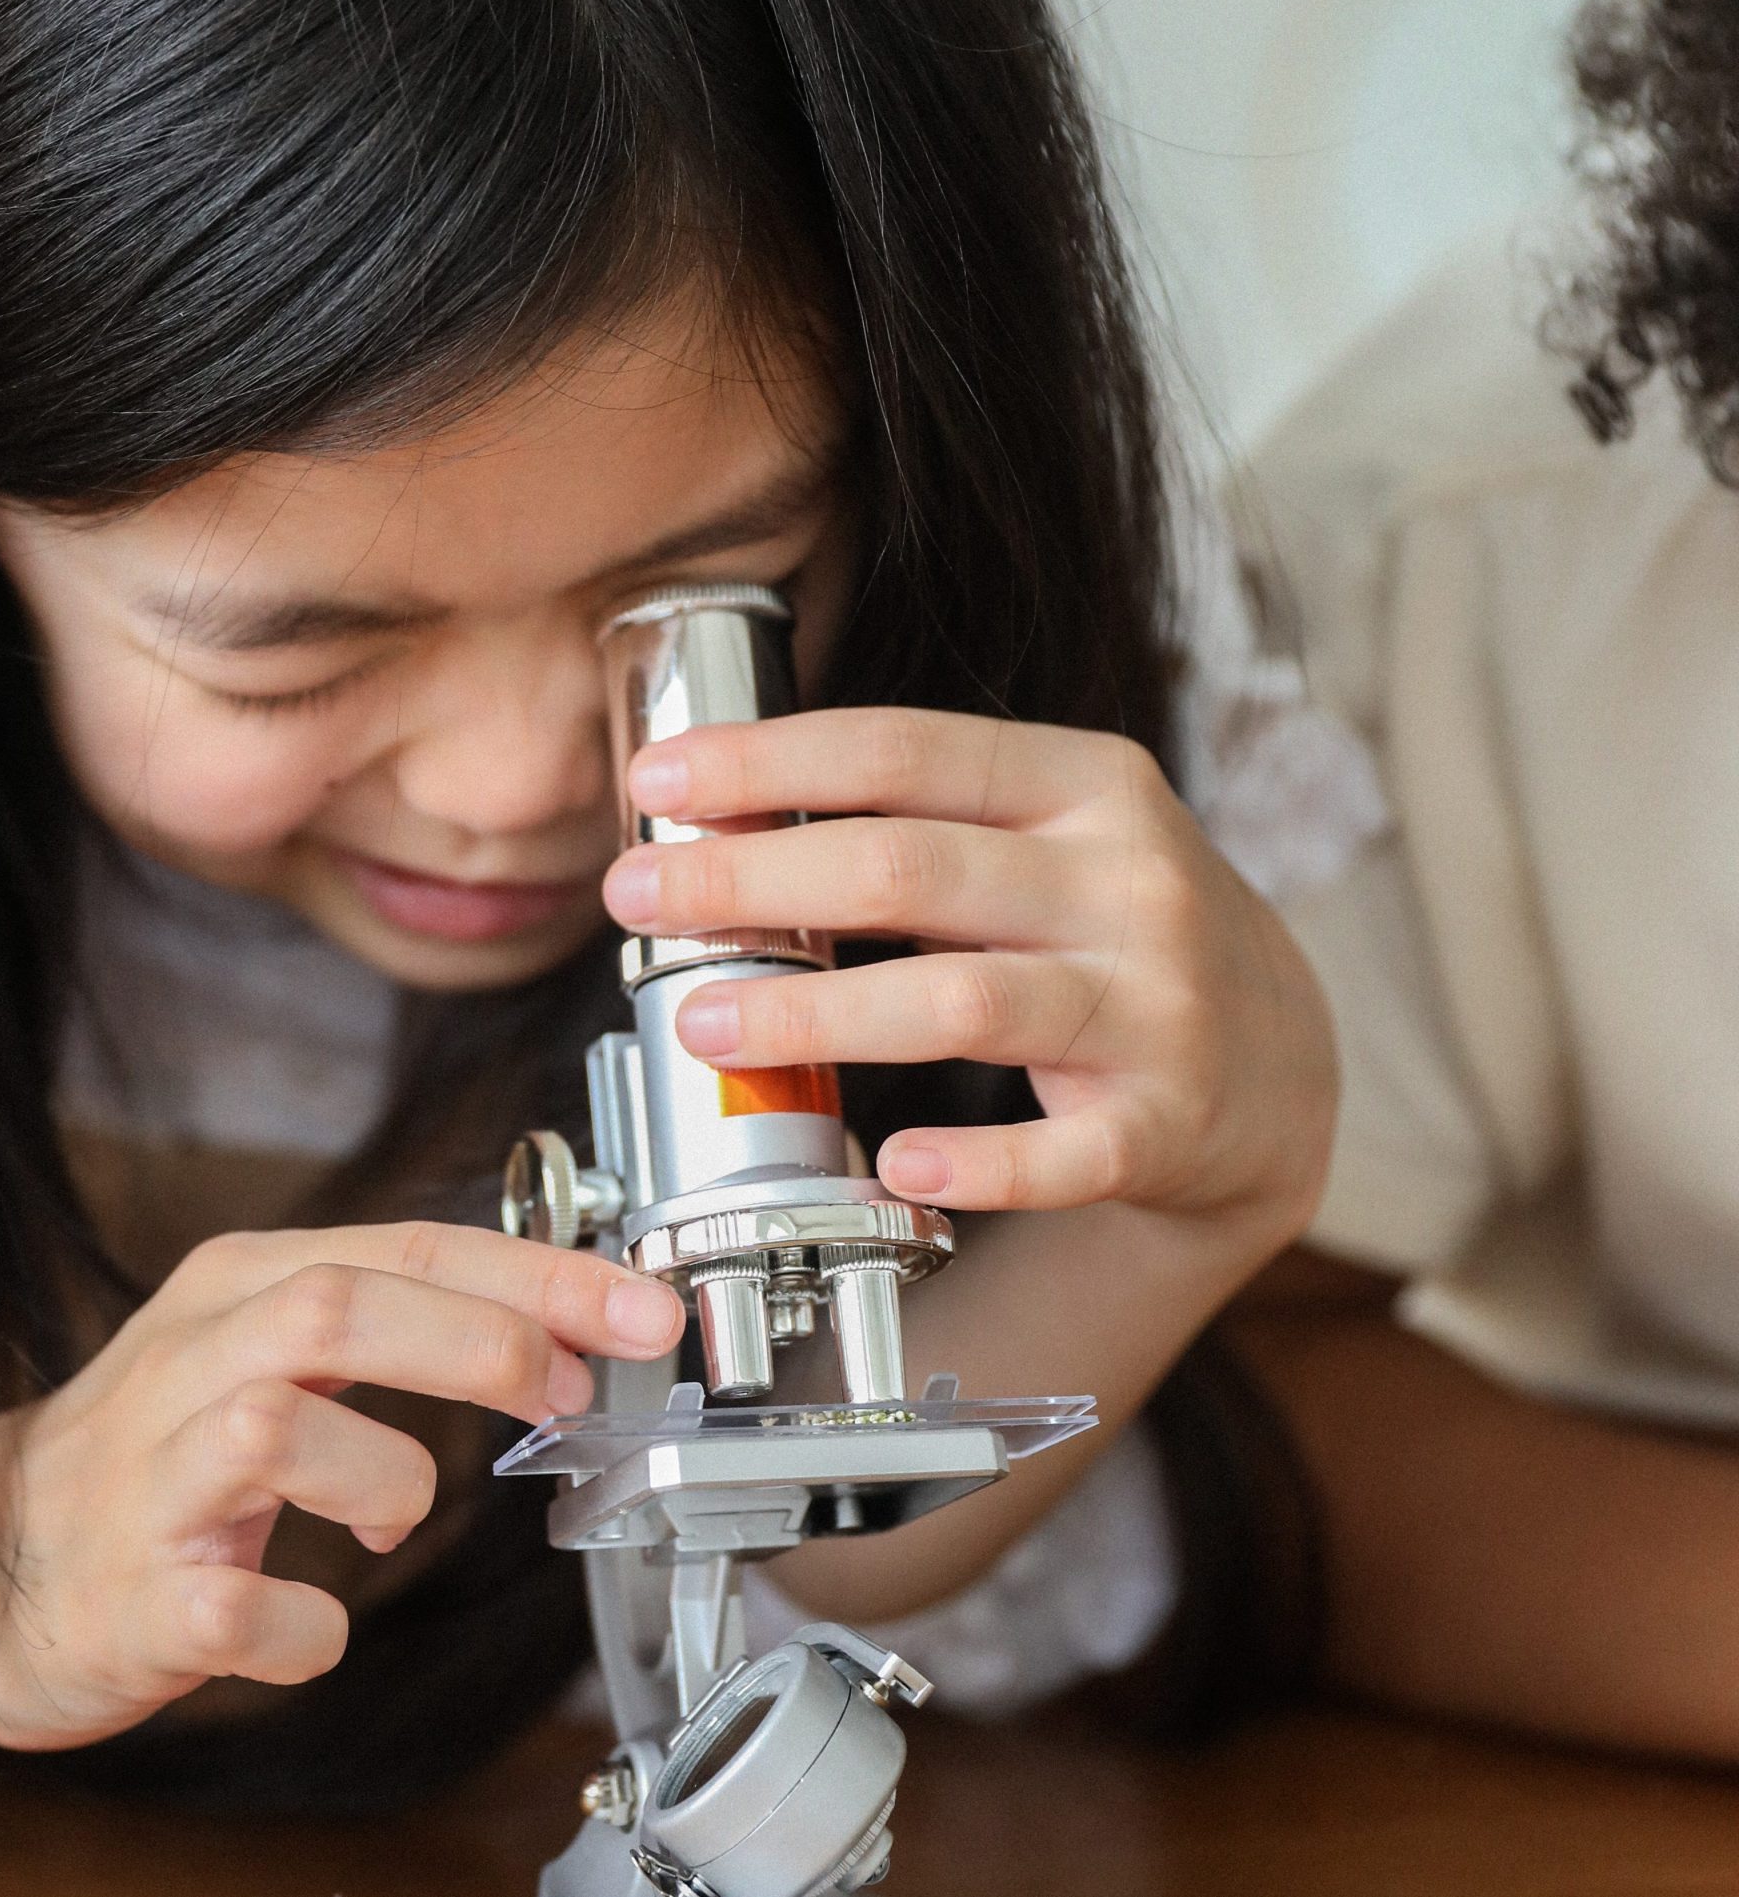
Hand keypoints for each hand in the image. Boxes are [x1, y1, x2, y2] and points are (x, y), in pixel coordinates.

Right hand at [0, 1222, 683, 1748]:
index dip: (539, 1274)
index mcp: (235, 1289)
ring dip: (384, 1477)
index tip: (640, 1309)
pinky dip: (309, 1625)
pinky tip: (311, 1619)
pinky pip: (245, 1608)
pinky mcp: (135, 1595)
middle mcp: (189, 1363)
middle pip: (338, 1305)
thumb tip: (557, 1331)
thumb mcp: (259, 1349)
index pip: (406, 1246)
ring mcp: (152, 1478)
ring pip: (280, 1427)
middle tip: (565, 1389)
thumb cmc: (150, 1460)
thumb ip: (393, 1325)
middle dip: (477, 1338)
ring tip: (387, 1517)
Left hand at [601, 708, 1334, 1241]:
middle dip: (750, 881)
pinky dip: (978, 1166)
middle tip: (635, 902)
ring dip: (813, 1012)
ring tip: (703, 1023)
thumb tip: (715, 820)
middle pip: (907, 868)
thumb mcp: (1041, 839)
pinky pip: (1064, 1153)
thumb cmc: (1109, 932)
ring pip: (961, 1001)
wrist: (1281, 1063)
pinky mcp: (1168, 1120)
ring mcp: (1156, 1002)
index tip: (654, 785)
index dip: (767, 762)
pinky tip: (896, 1166)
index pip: (901, 751)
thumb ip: (910, 822)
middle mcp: (1128, 879)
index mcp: (1084, 783)